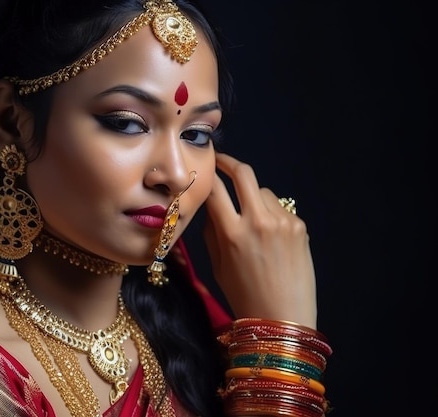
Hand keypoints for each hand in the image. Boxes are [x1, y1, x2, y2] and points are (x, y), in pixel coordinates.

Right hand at [203, 153, 316, 327]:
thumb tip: (211, 204)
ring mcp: (282, 221)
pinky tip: (270, 238)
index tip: (203, 167)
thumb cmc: (243, 295)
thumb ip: (211, 230)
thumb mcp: (217, 264)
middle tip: (221, 161)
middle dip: (229, 162)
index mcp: (231, 233)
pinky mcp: (299, 225)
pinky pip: (279, 208)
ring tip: (252, 222)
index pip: (214, 189)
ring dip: (252, 197)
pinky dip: (270, 214)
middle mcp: (258, 221)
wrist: (282, 317)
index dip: (207, 174)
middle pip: (243, 173)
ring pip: (262, 191)